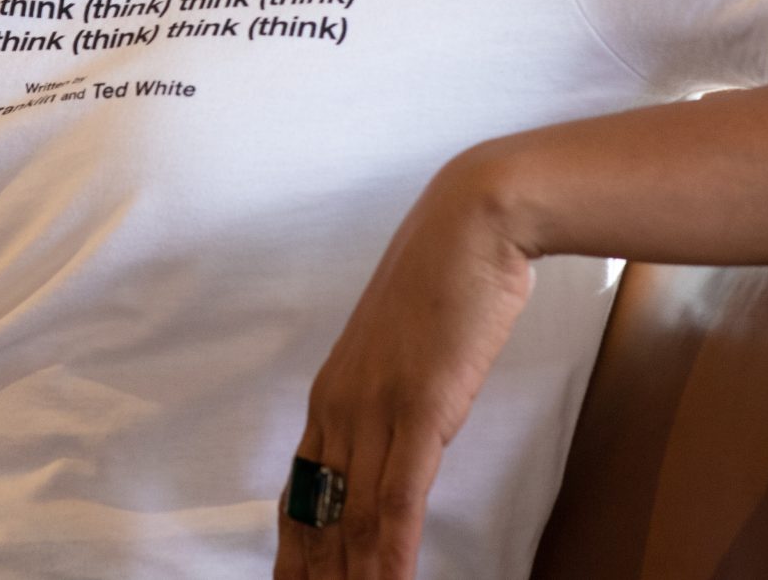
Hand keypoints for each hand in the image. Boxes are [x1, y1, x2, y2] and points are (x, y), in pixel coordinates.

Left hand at [276, 155, 535, 579]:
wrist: (473, 223)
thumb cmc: (445, 281)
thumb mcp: (405, 351)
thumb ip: (392, 400)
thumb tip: (397, 441)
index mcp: (333, 394)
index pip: (301, 493)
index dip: (294, 549)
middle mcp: (341, 406)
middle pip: (313, 514)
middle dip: (309, 573)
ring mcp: (376, 408)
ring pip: (349, 517)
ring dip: (348, 577)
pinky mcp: (419, 408)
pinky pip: (396, 498)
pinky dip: (389, 551)